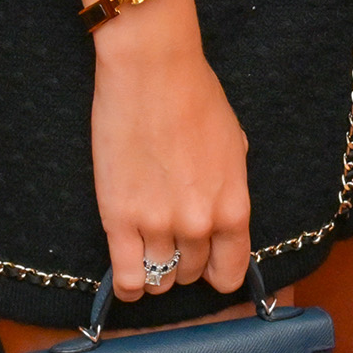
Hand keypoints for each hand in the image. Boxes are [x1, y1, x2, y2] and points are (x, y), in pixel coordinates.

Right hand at [91, 0, 250, 302]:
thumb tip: (219, 213)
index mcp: (233, 204)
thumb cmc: (196, 95)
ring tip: (149, 244)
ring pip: (159, 280)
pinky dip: (129, 282)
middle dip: (185, 259)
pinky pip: (127, 279)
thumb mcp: (234, 141)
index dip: (217, 269)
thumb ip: (229, 186)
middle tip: (173, 234)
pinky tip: (130, 267)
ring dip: (156, 268)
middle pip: (190, 274)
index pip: (230, 271)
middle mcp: (199, 223)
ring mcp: (158, 225)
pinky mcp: (119, 221)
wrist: (152, 69)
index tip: (207, 259)